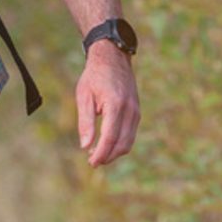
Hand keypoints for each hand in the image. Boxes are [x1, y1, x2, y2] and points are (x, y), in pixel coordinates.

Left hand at [76, 42, 139, 167]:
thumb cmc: (95, 75)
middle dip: (108, 156)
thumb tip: (85, 146)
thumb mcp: (84, 96)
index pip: (110, 137)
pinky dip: (120, 143)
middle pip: (122, 144)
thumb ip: (85, 122)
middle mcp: (130, 110)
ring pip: (129, 141)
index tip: (92, 163)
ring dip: (114, 152)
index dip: (101, 153)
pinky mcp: (137, 111)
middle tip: (92, 161)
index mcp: (115, 105)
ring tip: (97, 154)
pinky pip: (131, 133)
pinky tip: (106, 143)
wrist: (113, 57)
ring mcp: (136, 111)